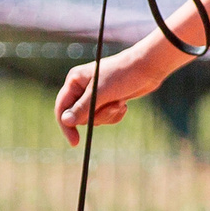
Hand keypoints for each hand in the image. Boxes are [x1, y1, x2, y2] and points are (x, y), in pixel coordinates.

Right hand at [53, 42, 177, 146]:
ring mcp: (95, 95)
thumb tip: (65, 121)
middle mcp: (82, 88)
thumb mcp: (101, 93)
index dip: (66, 126)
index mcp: (74, 81)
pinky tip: (123, 103)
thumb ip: (82, 108)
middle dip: (97, 116)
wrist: (147, 68)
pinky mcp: (107, 101)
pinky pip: (105, 118)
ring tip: (120, 102)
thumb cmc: (122, 75)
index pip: (62, 108)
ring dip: (108, 115)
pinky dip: (115, 115)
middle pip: (79, 116)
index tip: (75, 142)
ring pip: (93, 119)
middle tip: (112, 106)